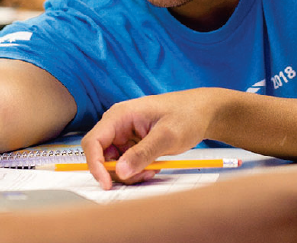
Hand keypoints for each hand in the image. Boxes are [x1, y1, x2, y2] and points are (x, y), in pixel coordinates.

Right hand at [81, 89, 217, 189]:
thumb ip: (143, 153)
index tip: (107, 183)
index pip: (93, 142)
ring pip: (115, 163)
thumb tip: (119, 171)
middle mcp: (118, 124)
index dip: (95, 165)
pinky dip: (138, 170)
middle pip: (102, 156)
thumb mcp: (167, 136)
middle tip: (143, 175)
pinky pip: (126, 163)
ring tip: (153, 168)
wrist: (203, 112)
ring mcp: (126, 134)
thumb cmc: (186, 115)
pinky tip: (154, 165)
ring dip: (131, 172)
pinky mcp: (134, 143)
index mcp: (120, 115)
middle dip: (119, 171)